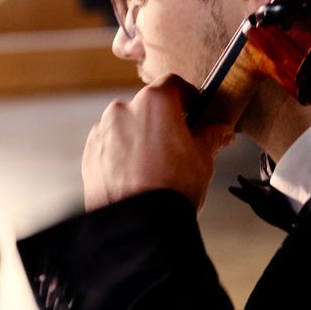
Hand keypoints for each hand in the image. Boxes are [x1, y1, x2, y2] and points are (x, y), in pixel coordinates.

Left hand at [82, 74, 233, 211]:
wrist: (137, 224)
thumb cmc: (171, 189)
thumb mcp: (203, 159)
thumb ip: (210, 137)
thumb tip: (220, 131)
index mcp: (154, 102)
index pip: (173, 85)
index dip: (187, 96)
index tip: (195, 111)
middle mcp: (122, 110)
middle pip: (147, 107)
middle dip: (162, 122)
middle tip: (177, 146)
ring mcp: (102, 132)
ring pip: (126, 127)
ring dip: (139, 139)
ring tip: (155, 167)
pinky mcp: (89, 155)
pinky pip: (109, 147)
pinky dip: (121, 156)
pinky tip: (136, 176)